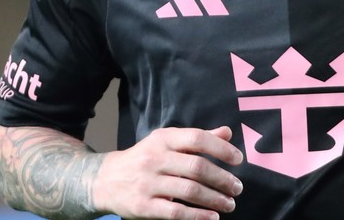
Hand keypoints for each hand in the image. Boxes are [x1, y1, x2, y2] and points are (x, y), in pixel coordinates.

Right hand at [92, 125, 243, 219]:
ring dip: (215, 199)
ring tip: (229, 204)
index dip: (221, 148)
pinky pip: (176, 212)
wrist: (104, 180)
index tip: (238, 160)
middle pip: (197, 168)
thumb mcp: (166, 143)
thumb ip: (196, 139)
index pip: (197, 138)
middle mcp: (155, 158)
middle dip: (223, 179)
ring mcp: (148, 183)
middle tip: (237, 188)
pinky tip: (212, 216)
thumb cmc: (144, 159)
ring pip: (189, 191)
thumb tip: (227, 132)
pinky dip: (198, 216)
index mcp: (163, 139)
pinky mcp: (143, 206)